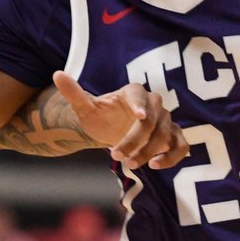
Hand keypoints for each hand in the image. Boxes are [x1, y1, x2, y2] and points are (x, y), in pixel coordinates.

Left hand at [53, 71, 188, 169]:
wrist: (109, 131)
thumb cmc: (98, 117)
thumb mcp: (84, 107)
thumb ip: (74, 93)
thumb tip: (58, 74)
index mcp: (133, 92)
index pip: (140, 95)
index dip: (140, 106)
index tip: (139, 117)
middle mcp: (153, 104)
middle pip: (152, 121)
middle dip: (136, 140)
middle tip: (115, 155)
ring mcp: (165, 121)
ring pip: (166, 135)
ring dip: (150, 151)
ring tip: (130, 164)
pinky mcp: (172, 137)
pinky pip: (181, 146)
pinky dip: (173, 156)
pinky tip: (155, 165)